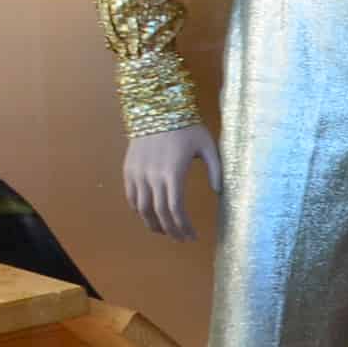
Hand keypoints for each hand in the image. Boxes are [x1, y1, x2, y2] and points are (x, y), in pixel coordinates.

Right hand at [123, 125, 220, 240]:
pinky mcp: (128, 169)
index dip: (183, 227)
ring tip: (165, 231)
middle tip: (181, 239)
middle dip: (171, 230)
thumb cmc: (187, 126)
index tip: (192, 236)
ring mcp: (137, 173)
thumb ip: (215, 169)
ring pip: (142, 208)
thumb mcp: (208, 145)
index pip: (176, 210)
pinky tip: (149, 214)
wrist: (157, 107)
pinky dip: (139, 209)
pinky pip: (131, 196)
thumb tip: (219, 192)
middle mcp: (152, 176)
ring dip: (153, 223)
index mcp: (173, 172)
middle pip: (159, 214)